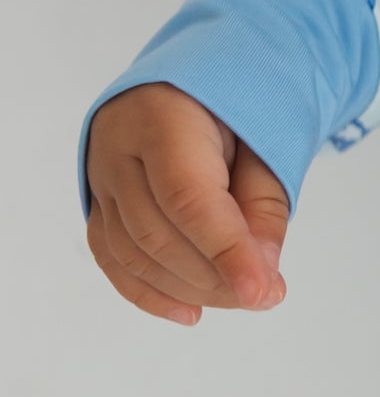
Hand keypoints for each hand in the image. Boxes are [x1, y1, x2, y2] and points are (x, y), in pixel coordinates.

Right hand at [84, 86, 289, 325]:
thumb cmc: (232, 109)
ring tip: (241, 297)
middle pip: (157, 232)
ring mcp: (98, 177)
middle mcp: (116, 147)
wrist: (186, 82)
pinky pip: (113, 259)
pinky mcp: (96, 204)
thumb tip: (261, 276)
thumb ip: (264, 207)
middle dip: (215, 276)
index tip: (261, 292)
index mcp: (160, 118)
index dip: (226, 251)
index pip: (188, 198)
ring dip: (191, 289)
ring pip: (133, 253)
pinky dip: (150, 293)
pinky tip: (190, 313)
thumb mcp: (264, 142)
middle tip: (266, 294)